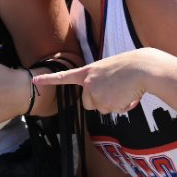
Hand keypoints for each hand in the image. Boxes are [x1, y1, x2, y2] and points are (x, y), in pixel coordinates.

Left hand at [33, 49, 161, 114]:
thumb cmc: (130, 65)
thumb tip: (102, 99)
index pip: (63, 76)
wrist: (143, 68)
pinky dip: (124, 105)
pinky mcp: (106, 103)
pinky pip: (115, 110)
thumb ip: (99, 81)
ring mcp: (95, 94)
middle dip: (100, 101)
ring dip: (115, 103)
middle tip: (115, 89)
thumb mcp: (108, 68)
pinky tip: (130, 94)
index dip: (48, 80)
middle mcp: (87, 84)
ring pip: (103, 109)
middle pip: (88, 104)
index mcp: (87, 72)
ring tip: (124, 88)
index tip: (34, 80)